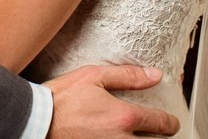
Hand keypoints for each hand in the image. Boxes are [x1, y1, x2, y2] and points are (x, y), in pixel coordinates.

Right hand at [45, 65, 178, 137]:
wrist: (36, 122)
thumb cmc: (61, 98)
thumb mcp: (93, 76)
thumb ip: (127, 76)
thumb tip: (154, 75)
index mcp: (124, 117)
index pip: (160, 123)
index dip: (170, 123)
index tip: (171, 122)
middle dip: (161, 138)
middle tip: (159, 133)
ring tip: (143, 137)